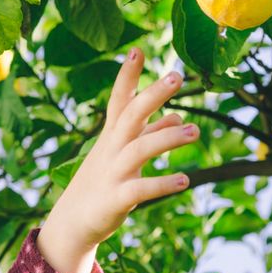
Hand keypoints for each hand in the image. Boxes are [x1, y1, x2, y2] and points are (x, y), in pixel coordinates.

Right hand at [37, 48, 195, 272]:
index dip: (127, 76)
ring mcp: (113, 173)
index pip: (119, 99)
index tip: (137, 50)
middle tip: (177, 76)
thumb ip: (151, 133)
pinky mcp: (117, 199)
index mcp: (112, 135)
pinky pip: (140, 189)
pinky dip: (162, 184)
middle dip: (152, 94)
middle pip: (130, 115)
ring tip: (196, 131)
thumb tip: (178, 116)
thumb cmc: (102, 181)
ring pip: (139, 149)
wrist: (75, 222)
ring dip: (168, 139)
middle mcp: (111, 148)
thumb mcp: (124, 153)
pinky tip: (185, 181)